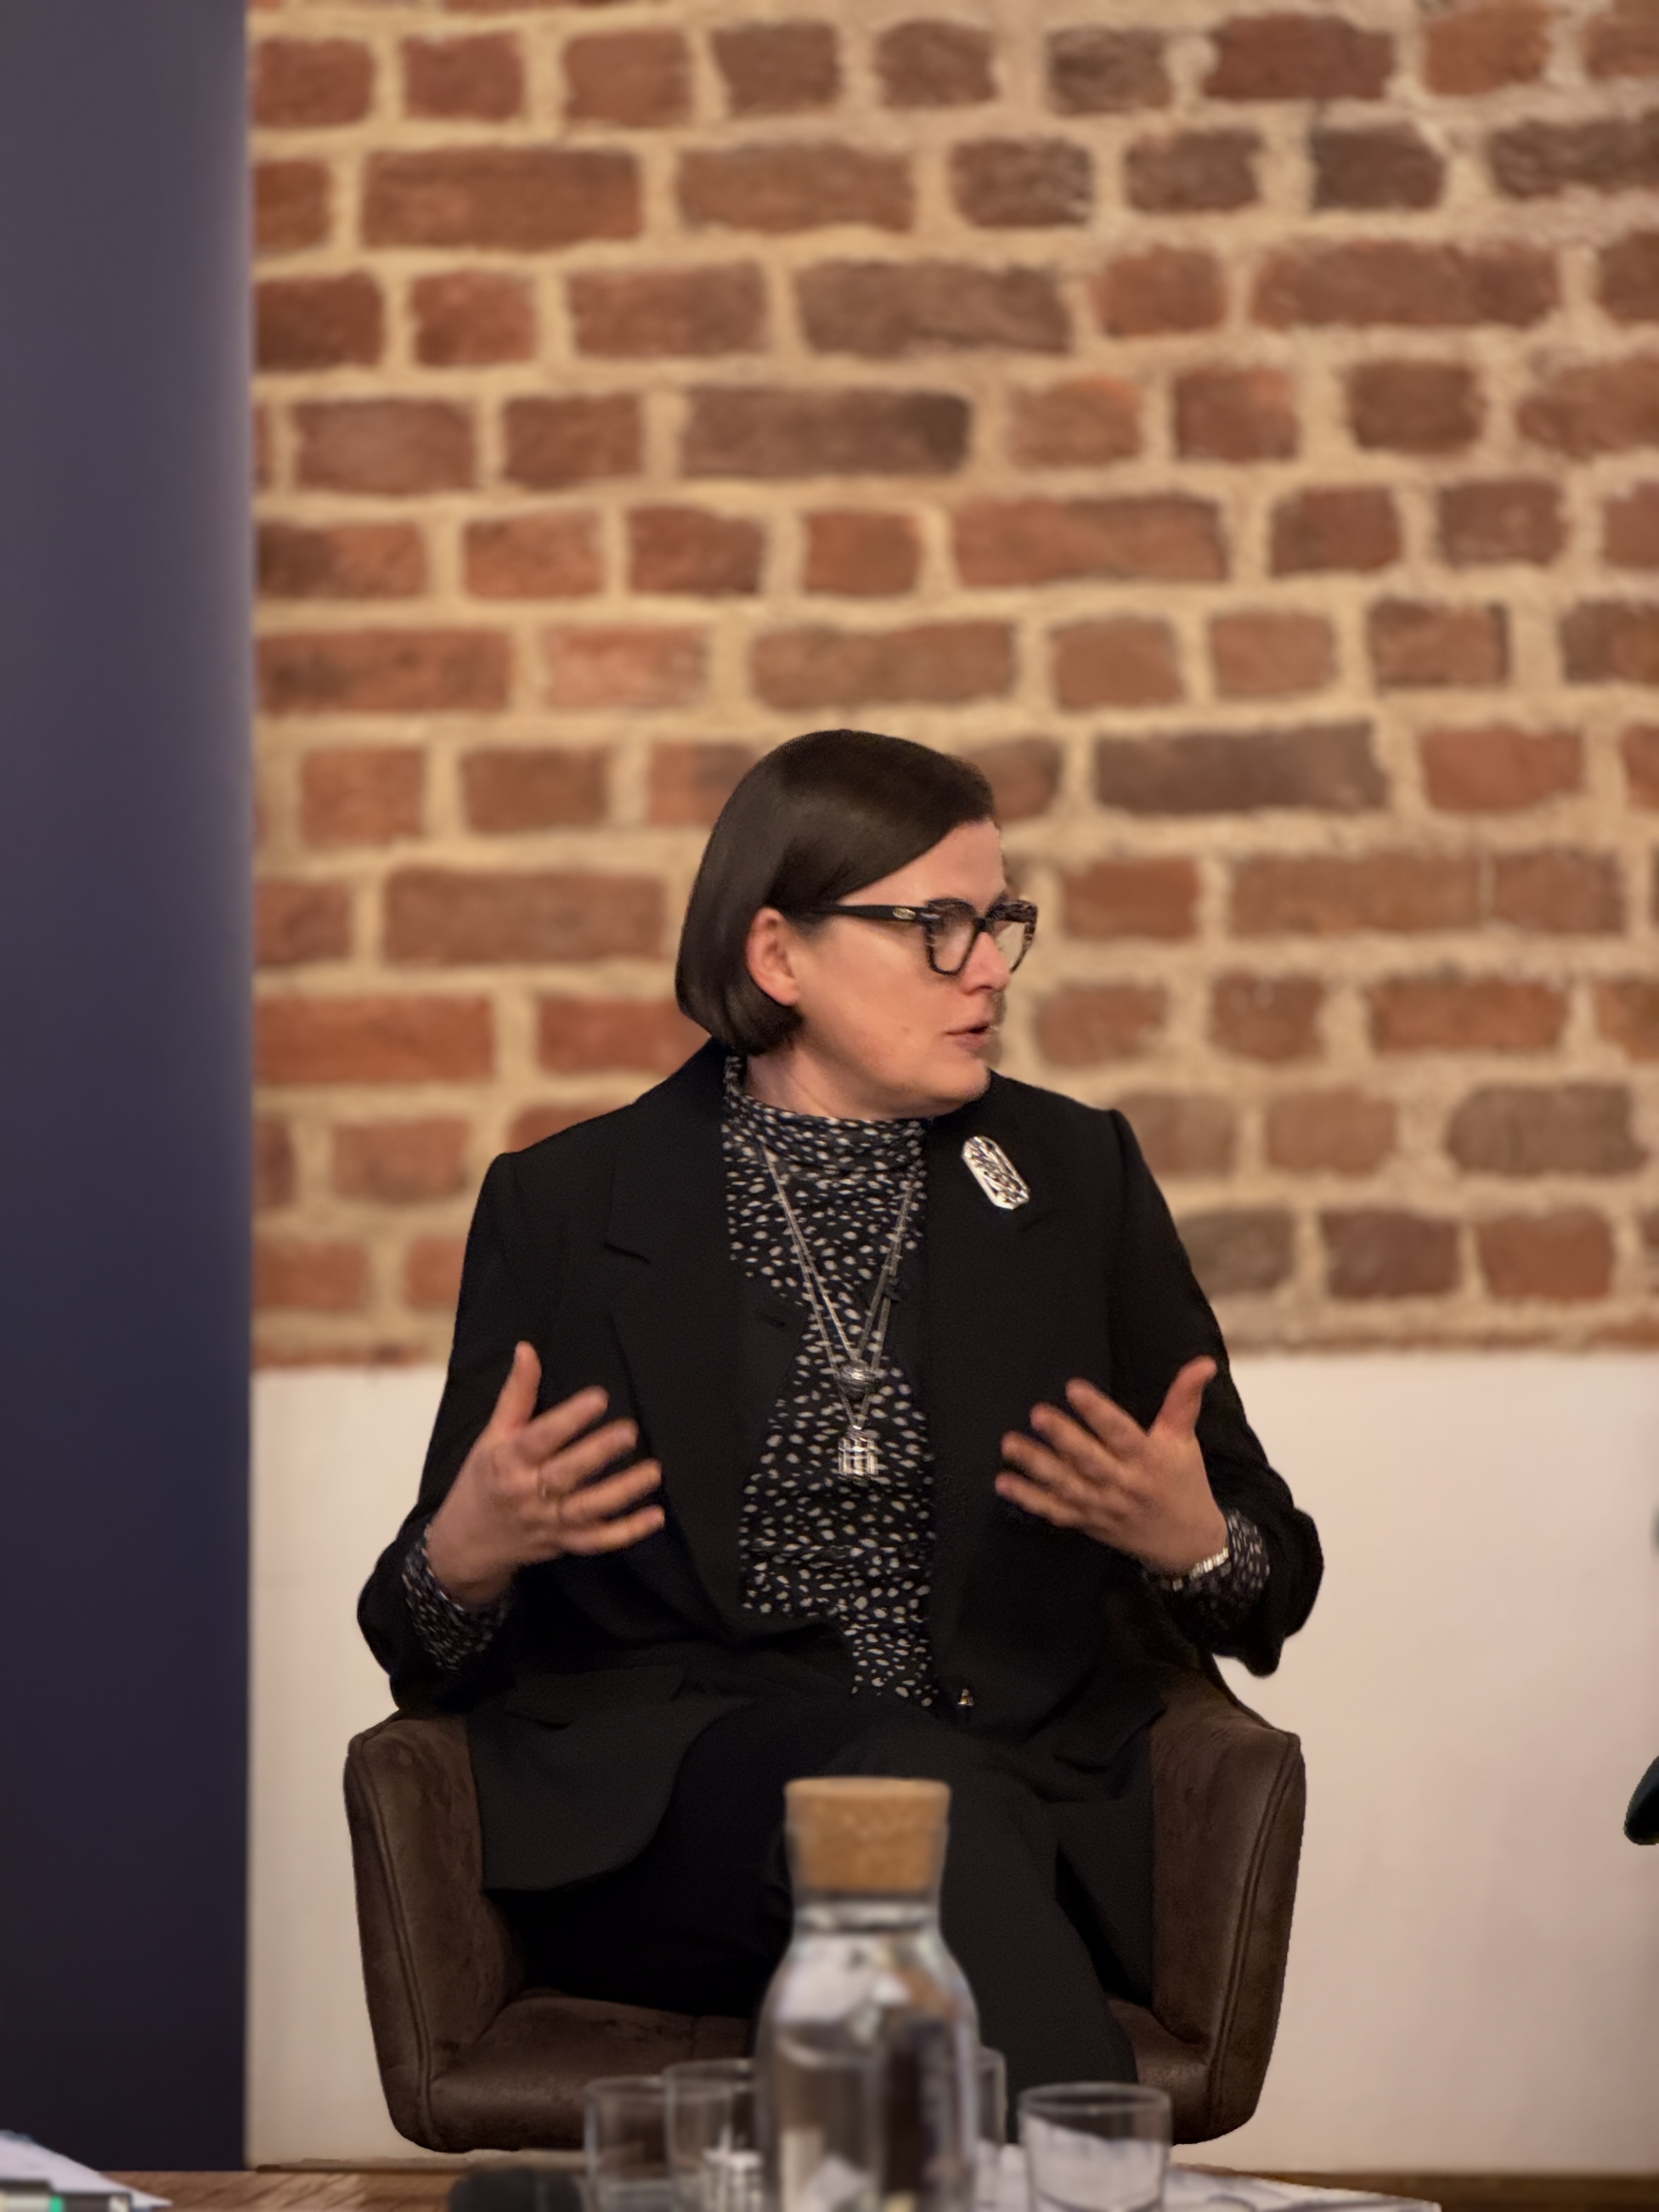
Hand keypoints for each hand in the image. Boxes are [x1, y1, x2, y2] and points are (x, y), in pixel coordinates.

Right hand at [424, 1343, 663, 1605]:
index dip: (569, 1419)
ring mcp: (548, 1522)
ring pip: (587, 1509)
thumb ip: (516, 1394)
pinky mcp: (563, 1544)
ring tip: (653, 1471)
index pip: (540, 1438)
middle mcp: (527, 1492)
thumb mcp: (491, 1436)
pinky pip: (597, 1541)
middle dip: (599, 1453)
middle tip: (631, 1431)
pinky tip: (654, 1516)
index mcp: (507, 1461)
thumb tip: (527, 1349)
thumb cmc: (482, 1481)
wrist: (465, 1544)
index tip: (599, 1398)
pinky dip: (626, 1533)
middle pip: (566, 1474)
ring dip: (622, 1492)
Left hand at [995, 1357, 1227, 1575]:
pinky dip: (1030, 1500)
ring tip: (1009, 1446)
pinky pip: (1056, 1512)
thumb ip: (1185, 1399)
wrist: (1188, 1544)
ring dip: (1036, 1467)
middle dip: (1062, 1438)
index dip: (1098, 1412)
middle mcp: (1124, 1484)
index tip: (1073, 1388)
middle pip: (1089, 1460)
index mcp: (1149, 1459)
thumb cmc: (1184, 1483)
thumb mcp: (1185, 1440)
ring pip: (1067, 1486)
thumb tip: (1204, 1361)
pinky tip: (1004, 1484)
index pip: (1121, 1433)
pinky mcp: (1088, 1523)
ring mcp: (1103, 1507)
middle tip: (1036, 1414)